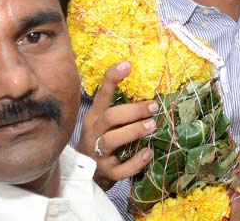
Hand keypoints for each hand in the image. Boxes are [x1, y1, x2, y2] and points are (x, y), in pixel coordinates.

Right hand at [76, 62, 156, 190]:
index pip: (101, 94)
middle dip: (133, 111)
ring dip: (134, 131)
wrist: (85, 173)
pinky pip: (119, 170)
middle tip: (154, 107)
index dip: (112, 78)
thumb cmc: (101, 140)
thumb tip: (148, 88)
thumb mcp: (104, 121)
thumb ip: (120, 107)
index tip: (128, 65)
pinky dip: (135, 162)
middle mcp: (93, 132)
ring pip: (111, 141)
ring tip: (152, 126)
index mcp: (94, 116)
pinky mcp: (106, 172)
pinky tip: (148, 153)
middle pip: (110, 117)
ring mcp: (97, 153)